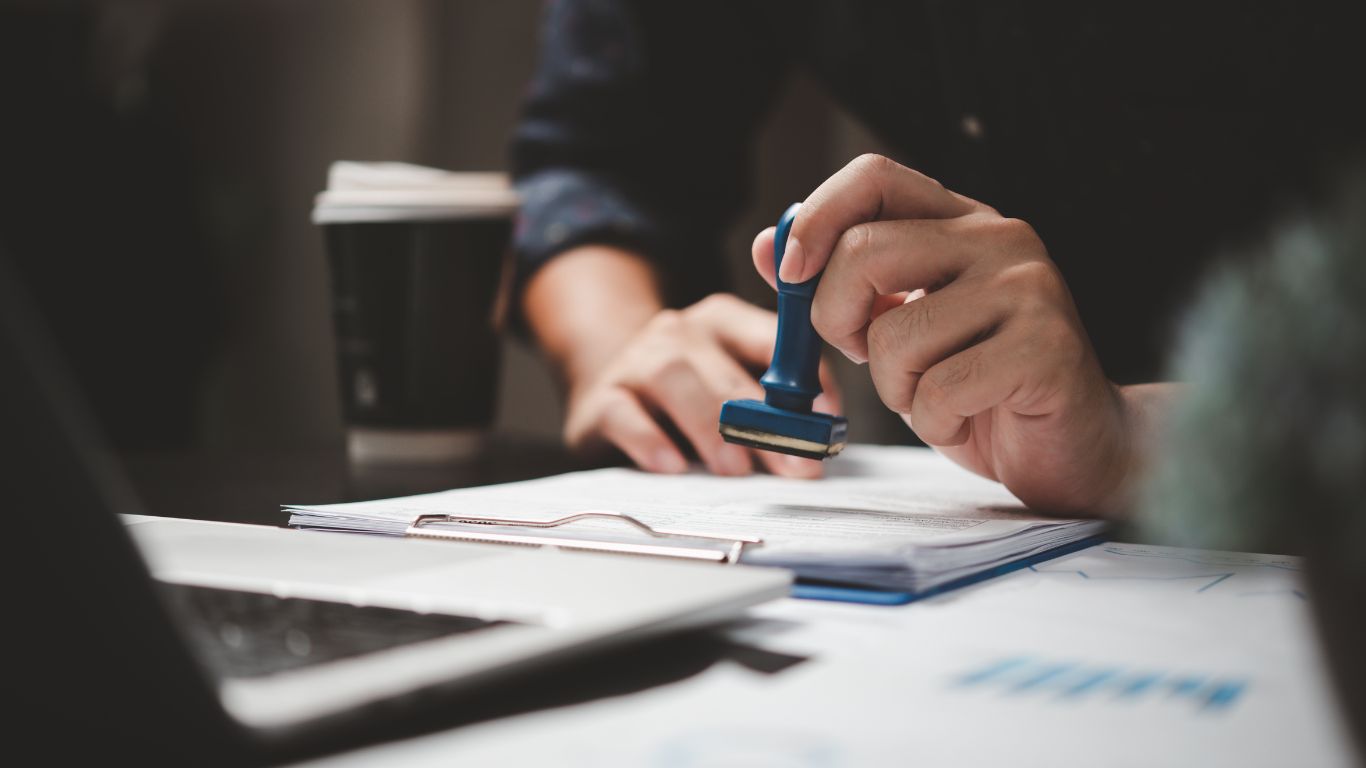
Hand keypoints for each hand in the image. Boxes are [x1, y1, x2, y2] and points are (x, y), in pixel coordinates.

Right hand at [564, 293, 839, 477]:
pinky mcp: (601, 398)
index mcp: (723, 320)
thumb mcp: (733, 386)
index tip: (828, 421)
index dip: (806, 381)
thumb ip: (775, 403)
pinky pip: (623, 413)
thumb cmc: (689, 395)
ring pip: (674, 380)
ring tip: (736, 470)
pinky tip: (673, 466)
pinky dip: (649, 439)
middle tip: (793, 464)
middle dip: (766, 422)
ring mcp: (636, 361)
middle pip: (726, 371)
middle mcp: (679, 332)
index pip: (775, 340)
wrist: (606, 386)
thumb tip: (820, 440)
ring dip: (711, 427)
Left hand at [752, 154, 1134, 512]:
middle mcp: (1001, 239)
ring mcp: (1030, 290)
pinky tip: (968, 417)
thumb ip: (840, 284)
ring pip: (895, 333)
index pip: (873, 177)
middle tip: (866, 354)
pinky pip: (939, 389)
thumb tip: (768, 247)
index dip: (815, 218)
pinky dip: (934, 421)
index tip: (791, 272)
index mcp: (961, 221)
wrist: (1075, 447)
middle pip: (865, 252)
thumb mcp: (897, 327)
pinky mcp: (1046, 349)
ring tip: (938, 393)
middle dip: (838, 320)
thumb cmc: (980, 387)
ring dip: (896, 387)